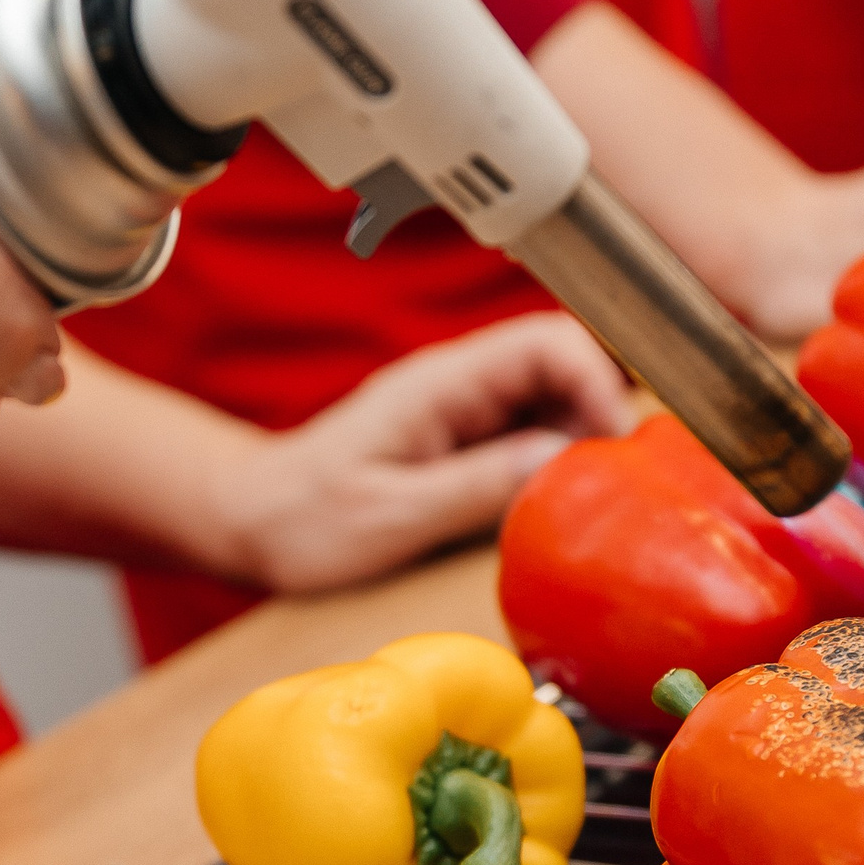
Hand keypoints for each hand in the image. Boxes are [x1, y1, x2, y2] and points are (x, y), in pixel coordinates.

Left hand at [205, 314, 633, 593]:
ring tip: (577, 497)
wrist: (252, 522)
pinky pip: (529, 431)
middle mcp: (457, 384)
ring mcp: (461, 409)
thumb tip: (563, 462)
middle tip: (606, 480)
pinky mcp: (462, 439)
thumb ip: (478, 486)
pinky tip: (545, 502)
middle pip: (563, 363)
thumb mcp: (393, 514)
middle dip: (598, 412)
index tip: (611, 445)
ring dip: (578, 439)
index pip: (547, 342)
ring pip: (553, 399)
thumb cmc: (304, 520)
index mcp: (440, 383)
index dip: (594, 382)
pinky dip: (552, 460)